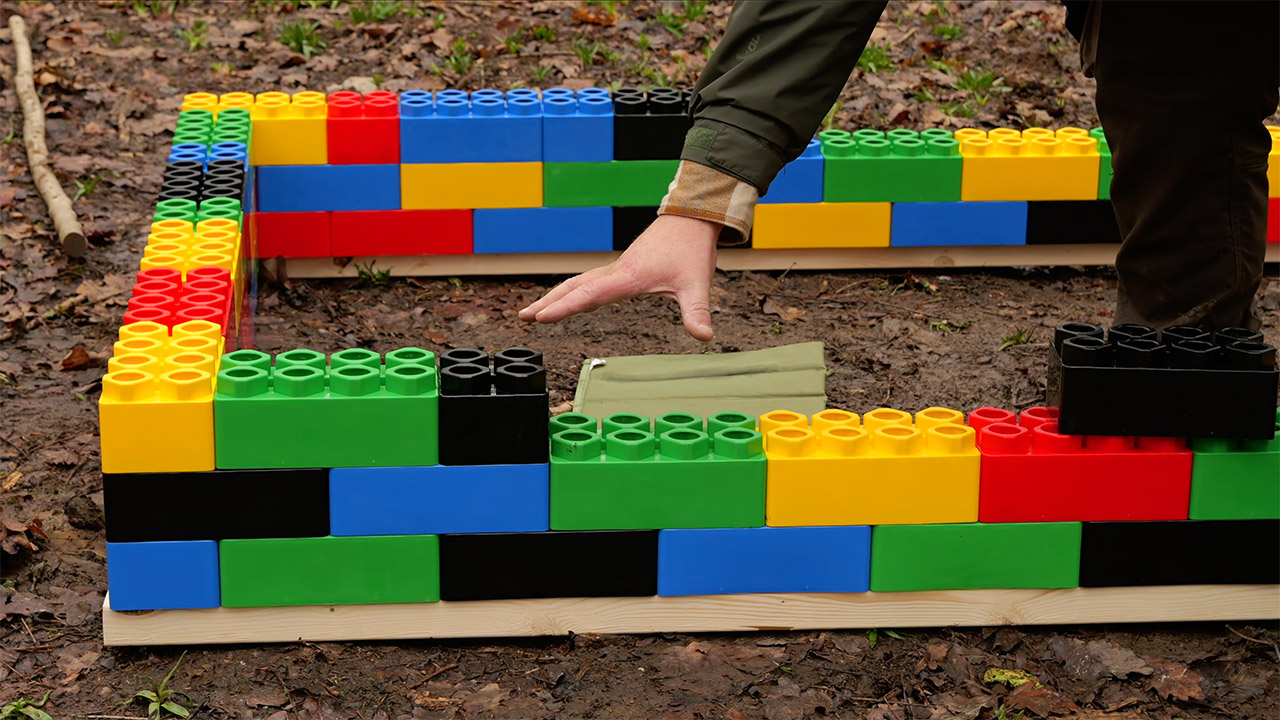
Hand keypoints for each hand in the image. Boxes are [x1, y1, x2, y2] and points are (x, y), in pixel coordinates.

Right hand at [518, 214, 719, 340]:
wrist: (692, 218)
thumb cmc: (691, 247)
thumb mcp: (697, 283)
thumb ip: (697, 312)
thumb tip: (705, 337)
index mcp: (628, 276)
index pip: (589, 295)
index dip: (563, 308)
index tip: (540, 317)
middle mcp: (617, 271)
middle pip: (574, 287)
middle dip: (547, 303)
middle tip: (523, 317)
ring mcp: (617, 268)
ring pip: (579, 282)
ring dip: (556, 296)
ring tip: (536, 311)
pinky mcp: (623, 267)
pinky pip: (590, 280)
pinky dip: (572, 290)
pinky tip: (570, 298)